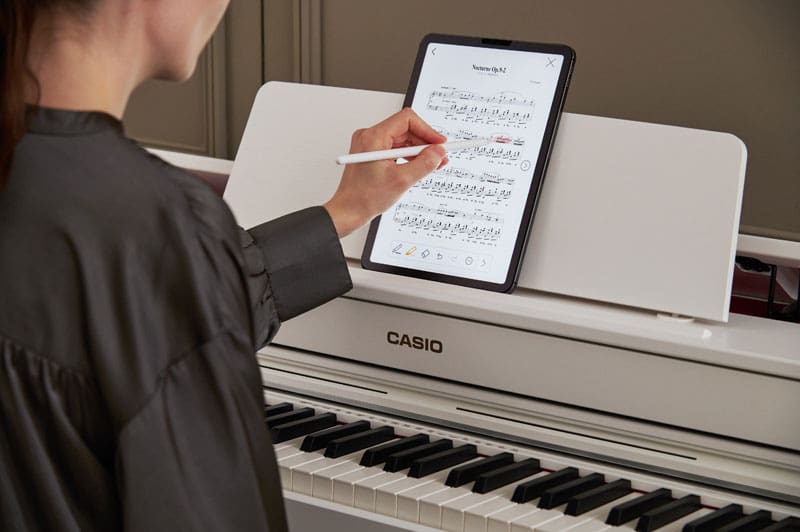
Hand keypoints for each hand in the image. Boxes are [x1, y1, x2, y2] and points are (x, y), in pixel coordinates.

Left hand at [323, 108, 447, 236]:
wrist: (348, 211)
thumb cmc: (364, 198)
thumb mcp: (401, 181)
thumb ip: (424, 164)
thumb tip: (439, 152)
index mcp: (373, 137)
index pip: (407, 120)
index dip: (427, 130)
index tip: (439, 143)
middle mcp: (369, 137)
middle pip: (406, 129)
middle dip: (424, 143)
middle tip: (439, 157)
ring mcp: (370, 145)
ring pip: (402, 139)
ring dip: (418, 151)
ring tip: (431, 165)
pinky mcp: (372, 153)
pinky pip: (395, 148)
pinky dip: (408, 157)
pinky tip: (417, 168)